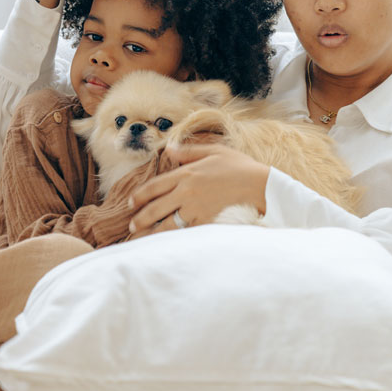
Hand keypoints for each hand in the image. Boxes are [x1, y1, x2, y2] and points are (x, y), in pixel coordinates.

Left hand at [128, 144, 268, 233]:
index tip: (131, 203)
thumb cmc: (240, 166)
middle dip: (141, 218)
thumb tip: (170, 149)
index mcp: (185, 174)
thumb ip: (189, 151)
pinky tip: (167, 241)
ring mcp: (195, 209)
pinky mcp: (206, 221)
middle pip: (155, 208)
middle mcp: (186, 193)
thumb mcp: (214, 151)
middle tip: (133, 225)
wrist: (259, 185)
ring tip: (144, 236)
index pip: (154, 187)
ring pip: (166, 224)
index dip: (139, 196)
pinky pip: (184, 232)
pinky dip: (173, 237)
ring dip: (152, 232)